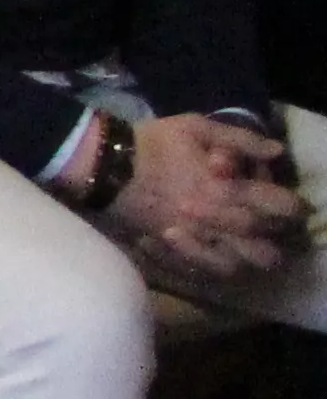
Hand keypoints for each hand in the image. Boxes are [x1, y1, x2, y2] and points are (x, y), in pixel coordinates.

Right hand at [116, 112, 305, 286]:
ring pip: (236, 267)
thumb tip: (277, 151)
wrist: (106, 165)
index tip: (291, 204)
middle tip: (270, 228)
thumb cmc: (152, 143)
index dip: (292, 208)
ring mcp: (192, 240)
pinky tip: (215, 254)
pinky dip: (214, 267)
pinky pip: (202, 272)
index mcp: (224, 189)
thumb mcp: (196, 127)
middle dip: (273, 241)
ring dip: (245, 259)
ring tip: (245, 247)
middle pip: (264, 249)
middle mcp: (215, 221)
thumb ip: (240, 138)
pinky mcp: (171, 250)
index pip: (277, 207)